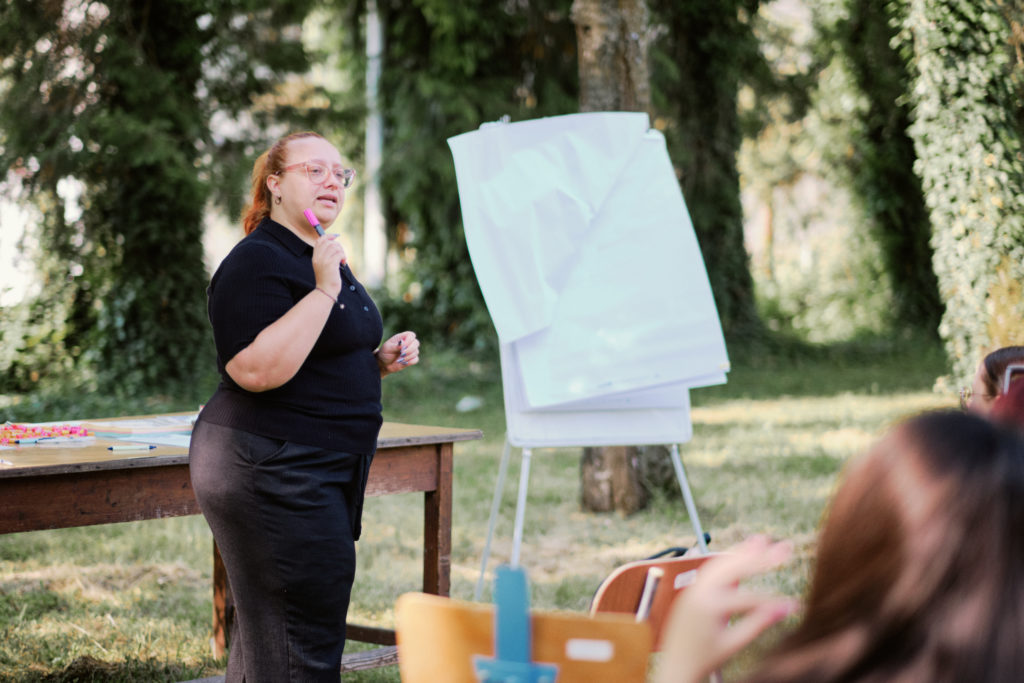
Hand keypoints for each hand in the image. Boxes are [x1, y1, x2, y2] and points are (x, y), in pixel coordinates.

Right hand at [312, 233, 345, 296]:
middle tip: (341, 254)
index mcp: (315, 257)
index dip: (328, 236)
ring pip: (335, 247)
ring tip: (342, 260)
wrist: (326, 290)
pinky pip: (339, 254)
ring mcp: (324, 261)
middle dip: (338, 246)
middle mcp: (318, 257)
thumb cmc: (327, 279)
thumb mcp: (323, 266)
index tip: (336, 237)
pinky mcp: (331, 264)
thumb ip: (326, 256)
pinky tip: (343, 263)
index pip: (320, 241)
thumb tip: (335, 245)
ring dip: (342, 252)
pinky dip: (343, 257)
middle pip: (329, 243)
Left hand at [376, 331, 418, 375]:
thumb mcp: (387, 348)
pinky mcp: (411, 359)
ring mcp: (410, 351)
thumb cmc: (385, 353)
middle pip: (416, 343)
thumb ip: (395, 346)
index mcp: (402, 338)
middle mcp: (408, 343)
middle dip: (410, 349)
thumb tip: (403, 343)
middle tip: (402, 354)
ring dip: (408, 357)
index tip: (403, 346)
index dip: (410, 340)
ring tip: (399, 359)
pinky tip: (402, 362)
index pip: (411, 335)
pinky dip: (410, 361)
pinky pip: (415, 359)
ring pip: (416, 352)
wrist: (384, 364)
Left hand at [654, 536, 797, 682]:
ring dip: (741, 552)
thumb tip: (785, 608)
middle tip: (784, 547)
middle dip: (760, 557)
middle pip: (734, 568)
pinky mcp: (691, 591)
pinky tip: (740, 555)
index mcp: (709, 606)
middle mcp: (699, 592)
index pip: (750, 599)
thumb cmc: (704, 659)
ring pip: (720, 564)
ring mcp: (693, 589)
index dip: (774, 602)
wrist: (675, 666)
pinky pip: (710, 570)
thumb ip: (757, 624)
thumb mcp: (733, 644)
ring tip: (761, 540)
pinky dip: (727, 561)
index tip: (796, 605)